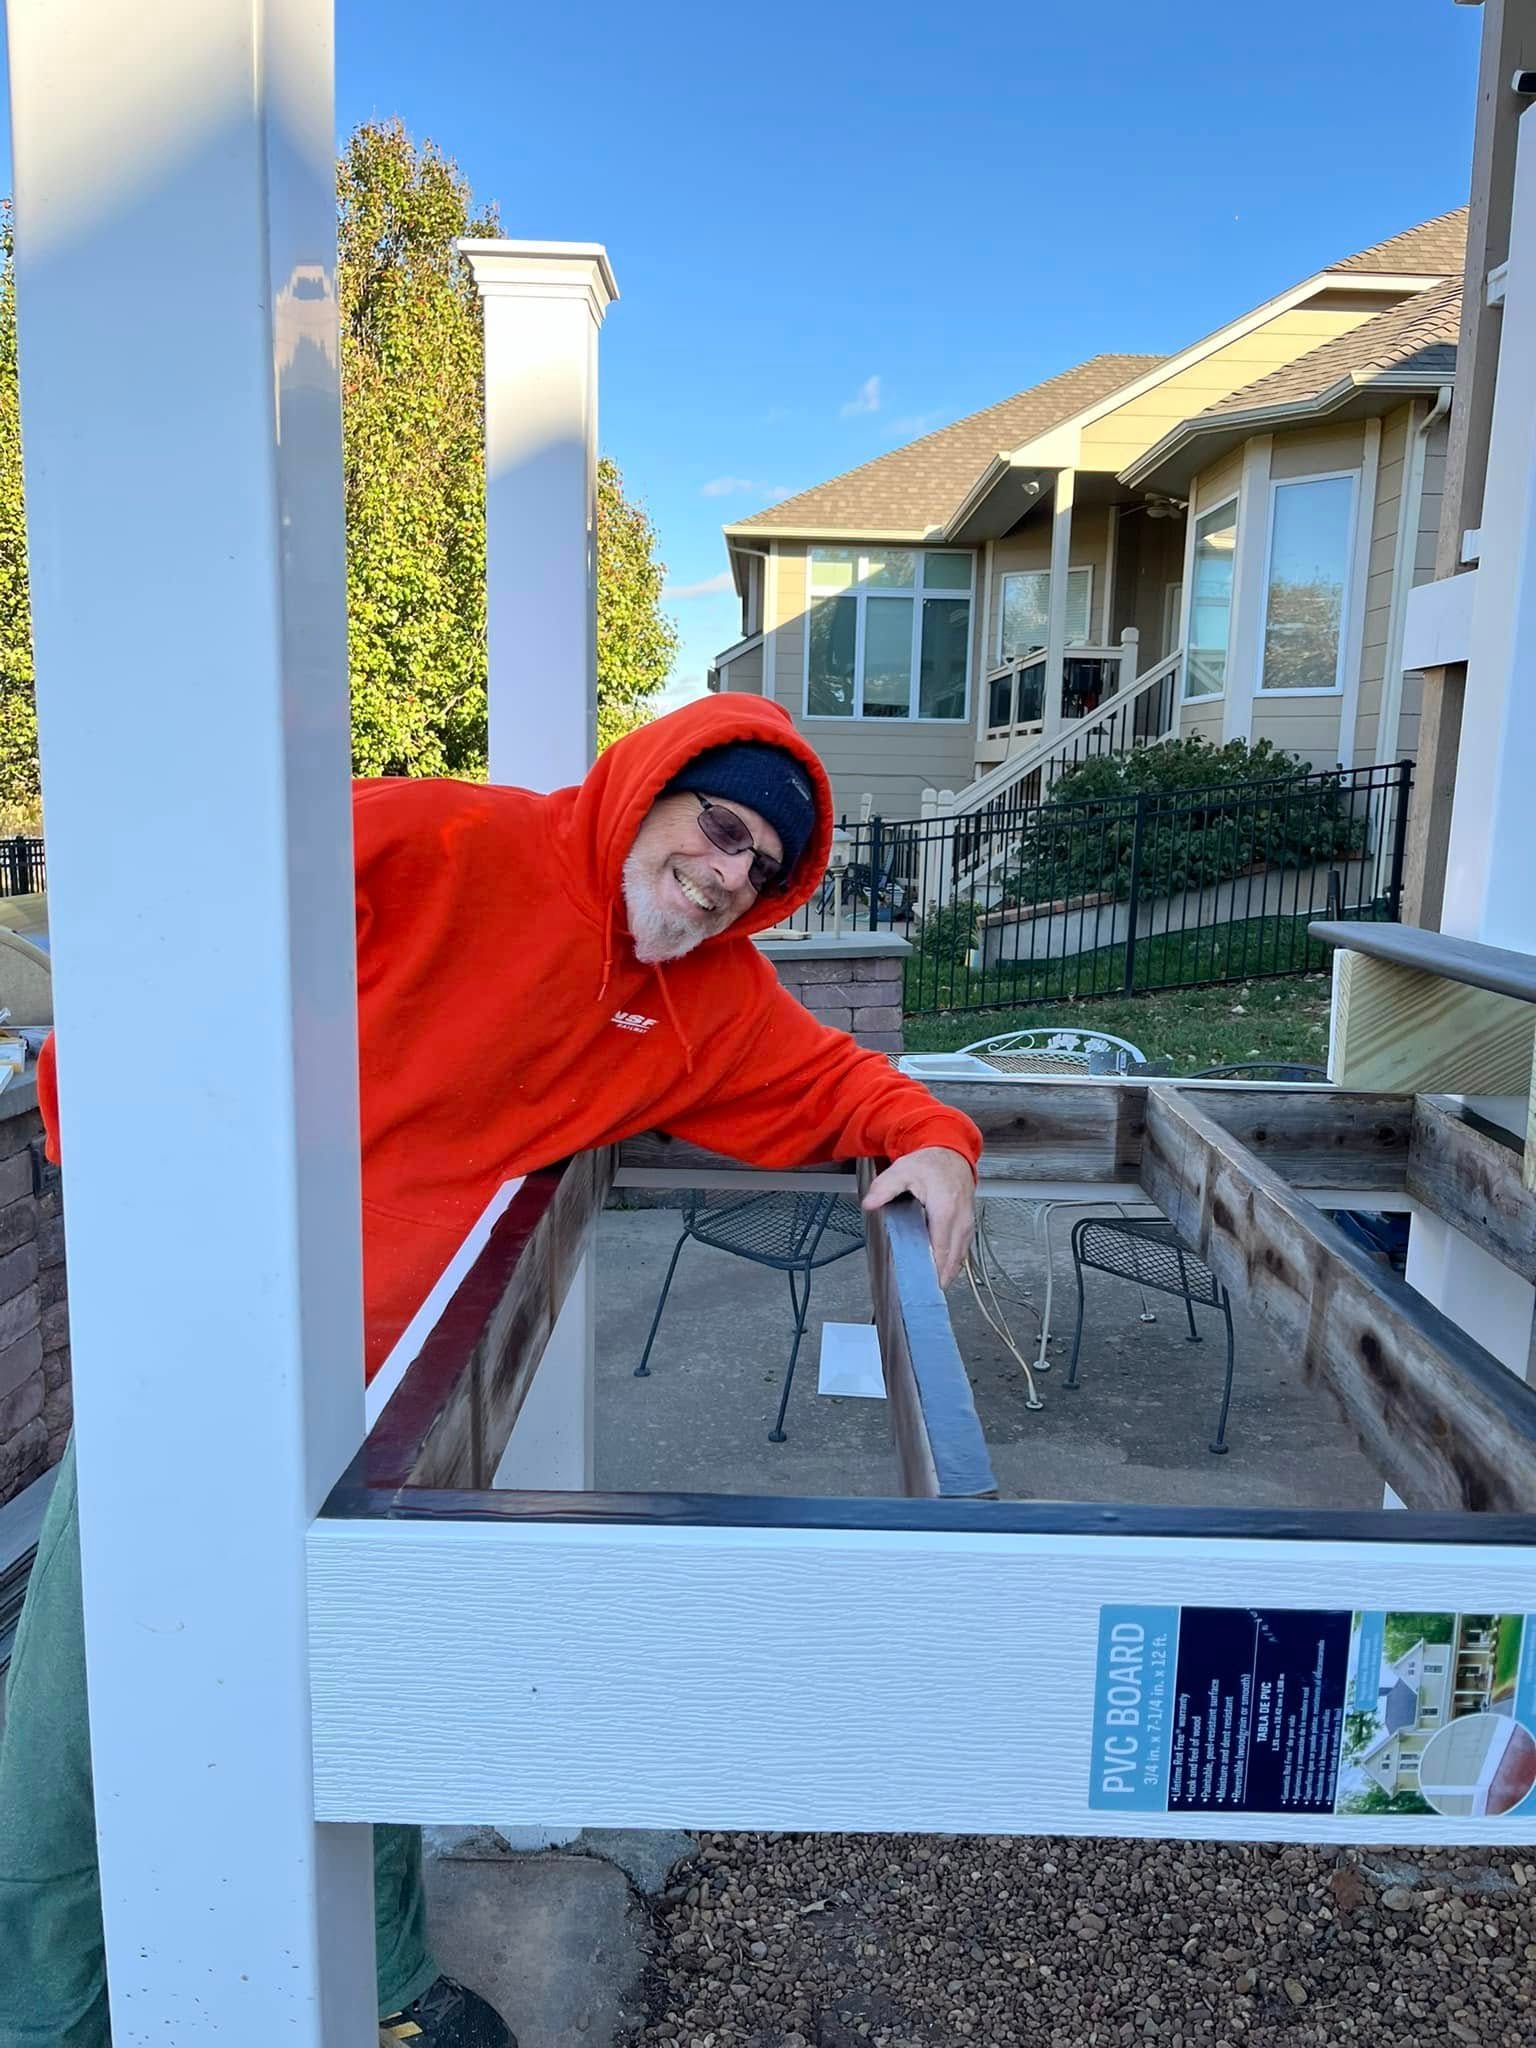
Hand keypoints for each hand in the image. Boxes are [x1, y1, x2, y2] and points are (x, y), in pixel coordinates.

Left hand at [862, 1146, 975, 1289]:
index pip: (939, 1249)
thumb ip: (885, 1188)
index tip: (920, 1287)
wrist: (950, 1151)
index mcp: (945, 1209)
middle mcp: (960, 1219)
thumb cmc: (930, 1163)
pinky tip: (940, 1274)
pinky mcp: (968, 1225)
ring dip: (946, 1274)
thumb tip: (870, 1203)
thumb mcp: (902, 1170)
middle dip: (937, 1279)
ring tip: (929, 1291)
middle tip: (921, 1296)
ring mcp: (967, 1223)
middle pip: (951, 1259)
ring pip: (959, 1258)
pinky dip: (952, 1264)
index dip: (931, 1271)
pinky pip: (962, 1251)